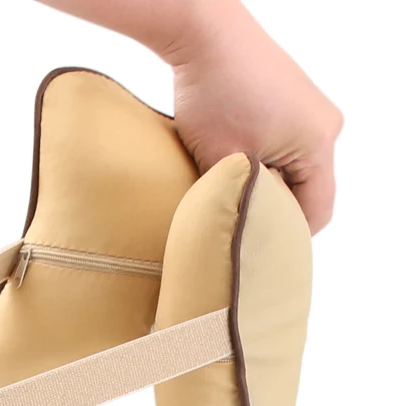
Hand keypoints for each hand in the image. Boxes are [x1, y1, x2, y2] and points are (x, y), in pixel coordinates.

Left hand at [161, 3, 343, 233]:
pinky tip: (227, 162)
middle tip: (235, 222)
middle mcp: (324, 127)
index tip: (250, 246)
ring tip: (226, 188)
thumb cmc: (214, 94)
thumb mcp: (220, 159)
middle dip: (270, 208)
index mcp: (319, 146)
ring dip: (261, 182)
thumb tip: (233, 231)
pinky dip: (258, 159)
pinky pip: (281, 144)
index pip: (315, 213)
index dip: (283, 236)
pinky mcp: (290, 100)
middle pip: (306, 190)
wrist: (205, 35)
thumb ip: (235, 200)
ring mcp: (309, 111)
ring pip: (290, 168)